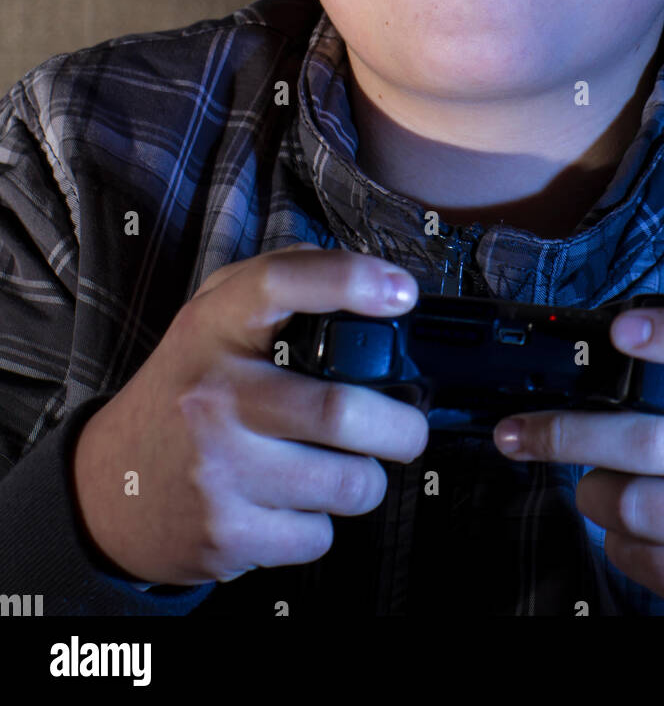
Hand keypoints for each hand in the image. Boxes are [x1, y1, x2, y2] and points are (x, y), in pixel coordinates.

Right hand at [71, 244, 427, 585]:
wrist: (110, 487)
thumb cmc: (183, 391)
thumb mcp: (211, 317)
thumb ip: (280, 282)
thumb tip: (370, 275)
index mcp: (213, 329)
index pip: (280, 282)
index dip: (349, 280)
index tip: (400, 293)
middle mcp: (214, 396)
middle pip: (342, 411)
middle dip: (401, 427)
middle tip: (406, 428)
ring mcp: (217, 470)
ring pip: (347, 482)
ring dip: (365, 478)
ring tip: (342, 465)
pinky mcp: (225, 535)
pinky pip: (318, 535)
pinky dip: (323, 522)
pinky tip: (293, 502)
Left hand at [492, 275, 663, 614]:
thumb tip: (662, 295)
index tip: (619, 331)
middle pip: (648, 440)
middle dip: (566, 435)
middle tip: (519, 431)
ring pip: (632, 505)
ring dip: (593, 492)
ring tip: (598, 482)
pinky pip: (640, 556)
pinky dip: (618, 540)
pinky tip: (634, 528)